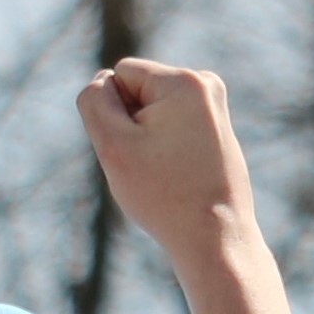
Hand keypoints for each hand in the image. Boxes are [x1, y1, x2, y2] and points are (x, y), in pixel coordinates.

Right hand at [77, 60, 260, 266]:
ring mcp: (216, 108)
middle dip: (134, 125)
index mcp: (185, 81)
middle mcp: (207, 85)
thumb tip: (104, 79)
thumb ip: (94, 101)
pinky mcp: (219, 130)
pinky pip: (173, 128)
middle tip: (153, 165)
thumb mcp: (113, 144)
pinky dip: (167, 149)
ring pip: (154, 112)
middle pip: (139, 91)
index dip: (115, 114)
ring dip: (148, 139)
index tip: (138, 149)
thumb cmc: (163, 195)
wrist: (215, 238)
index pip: (120, 75)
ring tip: (167, 172)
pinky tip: (180, 176)